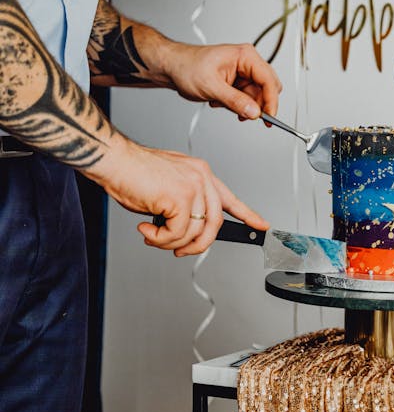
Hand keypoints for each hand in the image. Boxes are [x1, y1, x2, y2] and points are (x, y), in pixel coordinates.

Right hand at [83, 136, 268, 255]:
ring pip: (195, 232)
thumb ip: (183, 206)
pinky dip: (160, 239)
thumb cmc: (133, 172)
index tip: (260, 225)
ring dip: (171, 242)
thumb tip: (186, 232)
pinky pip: (177, 233)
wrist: (114, 160)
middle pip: (215, 224)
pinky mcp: (180, 198)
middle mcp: (202, 178)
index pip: (230, 199)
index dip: (247, 214)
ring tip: (153, 235)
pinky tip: (146, 229)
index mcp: (201, 173)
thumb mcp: (167, 187)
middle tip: (180, 250)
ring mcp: (193, 187)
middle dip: (198, 244)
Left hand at [163, 42, 282, 121]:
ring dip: (242, 106)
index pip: (268, 80)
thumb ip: (235, 101)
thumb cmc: (186, 66)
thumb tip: (254, 112)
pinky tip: (220, 102)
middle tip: (245, 115)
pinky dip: (236, 106)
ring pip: (257, 97)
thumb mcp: (211, 86)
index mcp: (245, 56)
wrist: (172, 67)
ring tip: (221, 103)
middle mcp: (247, 63)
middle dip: (257, 105)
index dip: (271, 101)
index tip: (268, 117)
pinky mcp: (238, 83)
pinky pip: (246, 100)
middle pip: (267, 89)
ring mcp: (243, 74)